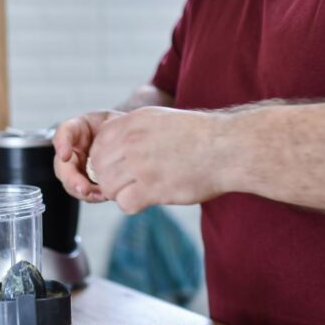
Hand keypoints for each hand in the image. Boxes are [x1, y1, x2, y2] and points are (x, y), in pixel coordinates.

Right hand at [53, 110, 123, 201]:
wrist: (128, 140)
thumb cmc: (120, 126)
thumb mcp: (118, 120)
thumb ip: (115, 126)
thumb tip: (119, 141)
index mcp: (78, 128)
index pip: (64, 132)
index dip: (61, 144)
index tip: (65, 155)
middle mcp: (73, 148)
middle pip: (62, 165)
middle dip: (71, 179)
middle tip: (84, 188)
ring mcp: (77, 166)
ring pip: (69, 182)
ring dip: (82, 191)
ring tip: (100, 195)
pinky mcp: (86, 180)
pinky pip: (83, 191)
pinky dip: (92, 196)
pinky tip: (104, 195)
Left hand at [88, 107, 230, 213]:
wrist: (228, 148)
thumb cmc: (200, 136)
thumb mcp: (160, 120)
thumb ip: (133, 131)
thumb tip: (113, 149)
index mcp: (132, 122)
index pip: (96, 146)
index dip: (105, 161)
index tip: (119, 167)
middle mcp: (131, 141)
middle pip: (99, 168)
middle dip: (112, 178)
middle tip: (131, 182)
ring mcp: (140, 164)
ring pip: (108, 187)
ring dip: (122, 192)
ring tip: (142, 190)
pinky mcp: (152, 187)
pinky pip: (124, 203)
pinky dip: (134, 205)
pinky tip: (149, 198)